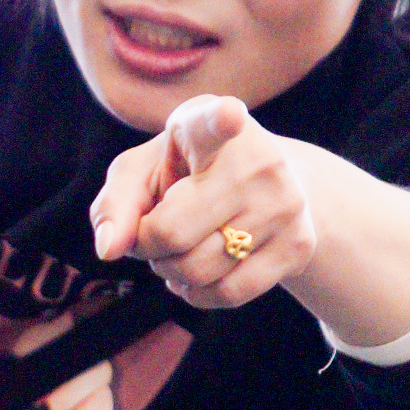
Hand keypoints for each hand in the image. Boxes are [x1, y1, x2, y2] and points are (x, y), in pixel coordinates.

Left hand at [91, 93, 315, 308]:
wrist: (266, 184)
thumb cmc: (186, 173)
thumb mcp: (142, 171)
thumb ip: (115, 203)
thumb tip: (109, 249)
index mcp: (210, 122)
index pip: (215, 122)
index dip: (220, 119)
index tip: (228, 114)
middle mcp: (258, 160)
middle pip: (172, 234)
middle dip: (147, 246)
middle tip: (154, 231)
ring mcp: (285, 203)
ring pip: (198, 271)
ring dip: (170, 272)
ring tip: (180, 247)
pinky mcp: (299, 244)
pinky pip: (229, 294)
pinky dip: (199, 293)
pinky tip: (200, 270)